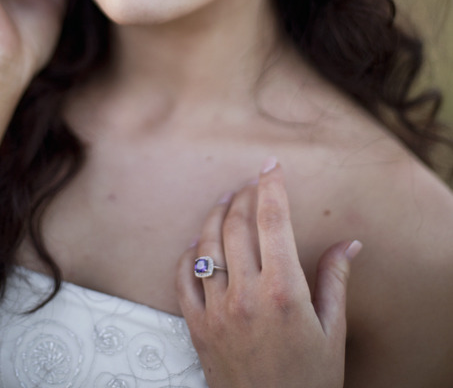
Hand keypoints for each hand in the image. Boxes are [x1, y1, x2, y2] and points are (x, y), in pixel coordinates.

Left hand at [177, 158, 361, 387]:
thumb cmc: (310, 382)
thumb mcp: (333, 333)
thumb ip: (335, 281)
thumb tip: (350, 244)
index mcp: (283, 291)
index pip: (273, 220)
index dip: (271, 186)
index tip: (271, 165)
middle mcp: (245, 294)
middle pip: (235, 225)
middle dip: (243, 195)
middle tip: (252, 183)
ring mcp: (216, 310)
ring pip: (206, 245)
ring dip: (215, 215)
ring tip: (226, 201)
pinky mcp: (196, 327)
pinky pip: (183, 278)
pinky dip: (189, 254)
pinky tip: (199, 244)